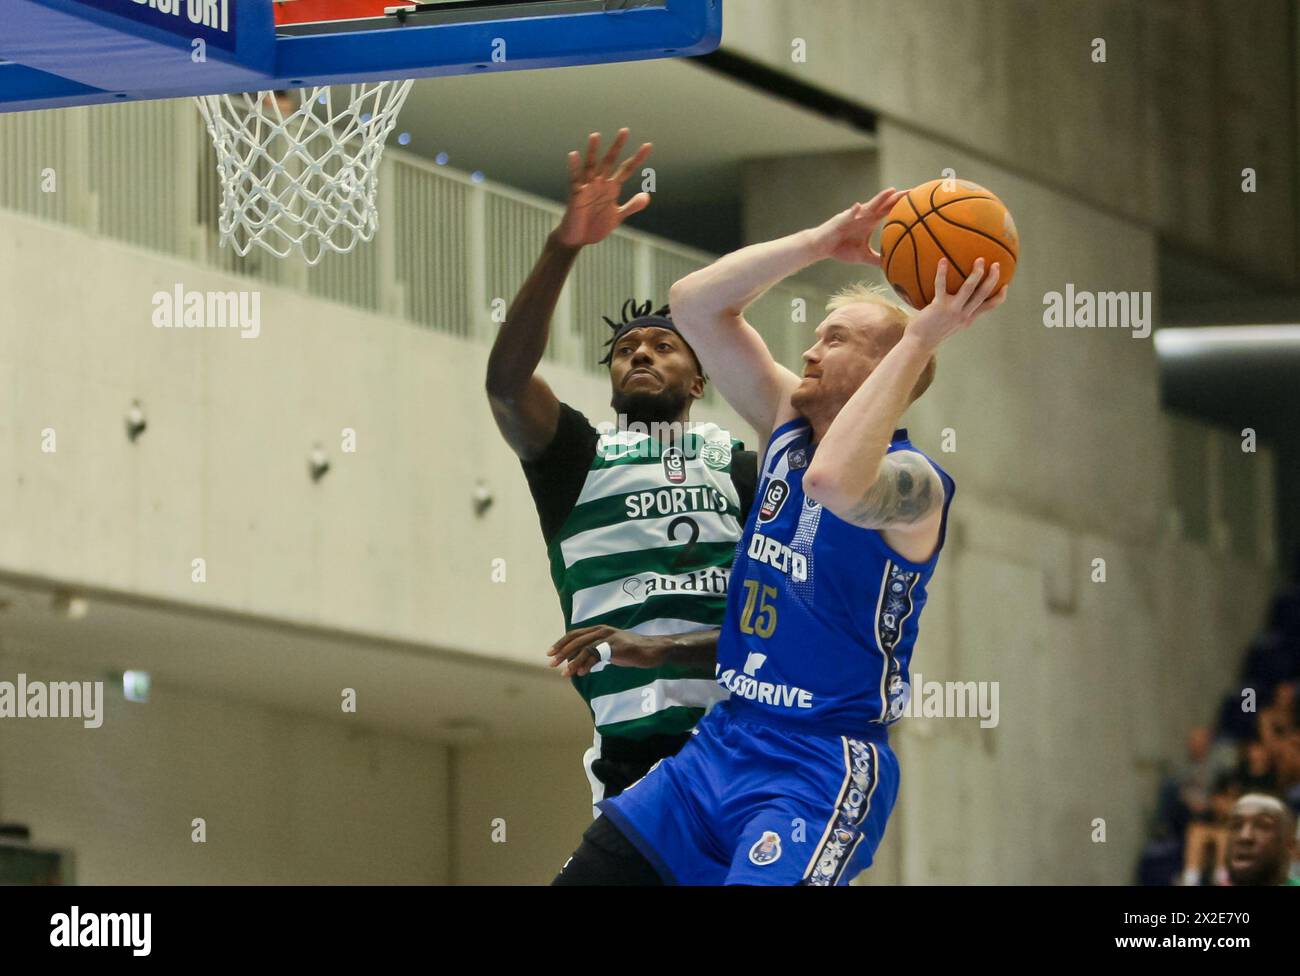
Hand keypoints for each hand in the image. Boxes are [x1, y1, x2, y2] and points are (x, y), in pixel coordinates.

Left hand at [546, 625, 666, 677]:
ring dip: (573, 661)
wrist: (654, 650)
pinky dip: (587, 663)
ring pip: (586, 647)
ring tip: (564, 673)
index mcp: (599, 630)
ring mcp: (610, 637)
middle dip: (562, 652)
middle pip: (576, 639)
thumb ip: (596, 653)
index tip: (550, 653)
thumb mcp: (610, 650)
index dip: (561, 643)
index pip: (574, 634)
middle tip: (551, 663)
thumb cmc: (632, 651)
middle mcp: (603, 630)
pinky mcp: (618, 646)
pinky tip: (581, 672)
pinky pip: (598, 654)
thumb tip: (579, 663)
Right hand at [554, 129, 652, 246]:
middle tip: (625, 130)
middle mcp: (600, 183)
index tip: (648, 145)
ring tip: (595, 136)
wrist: (578, 239)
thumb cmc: (595, 226)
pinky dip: (574, 167)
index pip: (626, 169)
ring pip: (591, 166)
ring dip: (593, 152)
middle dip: (617, 147)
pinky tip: (573, 154)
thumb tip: (647, 196)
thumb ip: (631, 206)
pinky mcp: (575, 194)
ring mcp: (587, 187)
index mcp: (612, 187)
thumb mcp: (617, 216)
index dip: (637, 158)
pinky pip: (574, 179)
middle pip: (609, 161)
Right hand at [810, 188, 906, 264]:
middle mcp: (864, 215)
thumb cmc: (841, 249)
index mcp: (870, 221)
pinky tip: (857, 207)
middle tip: (913, 192)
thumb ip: (876, 259)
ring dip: (879, 199)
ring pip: (868, 206)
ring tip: (891, 191)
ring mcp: (853, 216)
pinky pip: (848, 215)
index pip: (889, 210)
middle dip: (896, 197)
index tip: (918, 200)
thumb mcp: (862, 256)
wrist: (821, 247)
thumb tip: (889, 267)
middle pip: (883, 204)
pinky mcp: (840, 220)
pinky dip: (853, 211)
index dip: (902, 205)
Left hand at [905, 257, 1007, 349]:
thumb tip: (956, 299)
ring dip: (976, 273)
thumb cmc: (932, 331)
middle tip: (997, 264)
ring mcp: (952, 310)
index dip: (1000, 295)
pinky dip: (942, 272)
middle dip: (993, 278)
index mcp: (968, 318)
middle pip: (984, 294)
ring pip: (969, 289)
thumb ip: (957, 313)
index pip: (990, 306)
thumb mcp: (950, 324)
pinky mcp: (939, 306)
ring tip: (980, 260)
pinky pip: (941, 285)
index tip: (1005, 284)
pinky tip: (943, 260)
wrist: (920, 344)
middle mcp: (964, 314)